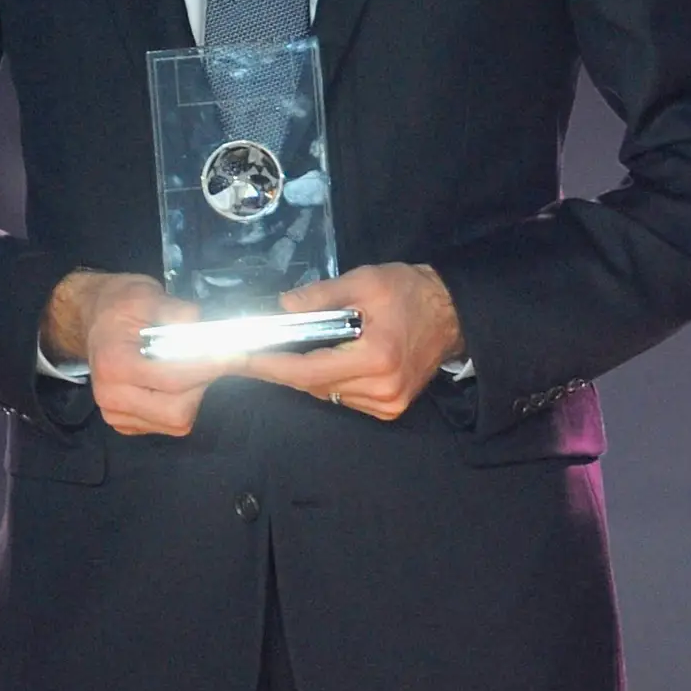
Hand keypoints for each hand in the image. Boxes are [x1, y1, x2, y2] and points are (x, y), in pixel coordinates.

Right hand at [45, 268, 230, 437]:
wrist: (93, 321)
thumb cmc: (119, 306)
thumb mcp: (145, 295)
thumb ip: (176, 311)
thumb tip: (205, 324)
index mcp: (114, 363)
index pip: (173, 378)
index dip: (209, 367)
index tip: (237, 355)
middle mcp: (111, 396)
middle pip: (178, 410)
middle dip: (202, 385)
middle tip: (212, 359)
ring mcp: (116, 416)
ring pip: (177, 421)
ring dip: (194, 395)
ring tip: (190, 367)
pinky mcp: (126, 425)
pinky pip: (168, 425)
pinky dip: (181, 404)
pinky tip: (174, 382)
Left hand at [237, 264, 461, 421]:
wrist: (451, 313)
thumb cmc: (409, 292)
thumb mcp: (365, 281)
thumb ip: (321, 296)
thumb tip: (282, 307)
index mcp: (376, 358)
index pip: (307, 370)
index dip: (269, 366)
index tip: (238, 359)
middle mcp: (382, 389)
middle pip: (313, 386)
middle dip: (282, 368)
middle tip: (254, 351)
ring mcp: (388, 404)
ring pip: (326, 394)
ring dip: (307, 375)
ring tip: (293, 351)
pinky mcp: (391, 409)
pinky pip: (344, 399)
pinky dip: (329, 382)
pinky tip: (330, 362)